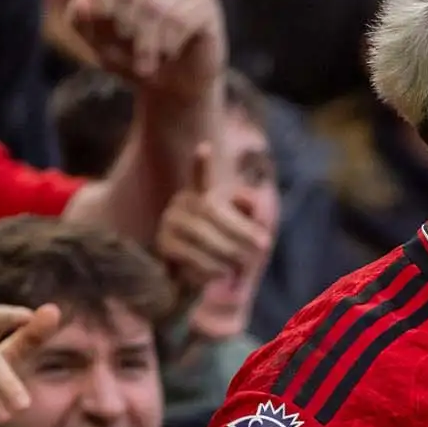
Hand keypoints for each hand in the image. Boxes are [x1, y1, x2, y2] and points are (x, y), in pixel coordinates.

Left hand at [65, 0, 225, 101]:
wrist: (174, 87)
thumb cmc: (133, 59)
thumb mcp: (99, 43)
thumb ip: (82, 21)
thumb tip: (85, 3)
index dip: (102, 10)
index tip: (105, 37)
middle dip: (125, 31)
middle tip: (130, 57)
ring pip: (156, 6)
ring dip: (147, 44)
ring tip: (147, 66)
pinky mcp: (207, 5)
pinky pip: (183, 18)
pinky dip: (169, 44)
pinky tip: (169, 54)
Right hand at [157, 143, 272, 290]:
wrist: (194, 279)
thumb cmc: (222, 252)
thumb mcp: (240, 232)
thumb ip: (250, 217)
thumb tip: (258, 207)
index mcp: (199, 195)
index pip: (200, 177)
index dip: (202, 164)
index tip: (204, 147)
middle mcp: (181, 203)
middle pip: (212, 209)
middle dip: (241, 229)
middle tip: (265, 245)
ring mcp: (168, 222)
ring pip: (202, 233)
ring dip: (229, 251)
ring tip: (243, 265)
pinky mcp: (163, 244)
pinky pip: (190, 254)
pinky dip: (211, 266)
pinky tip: (223, 274)